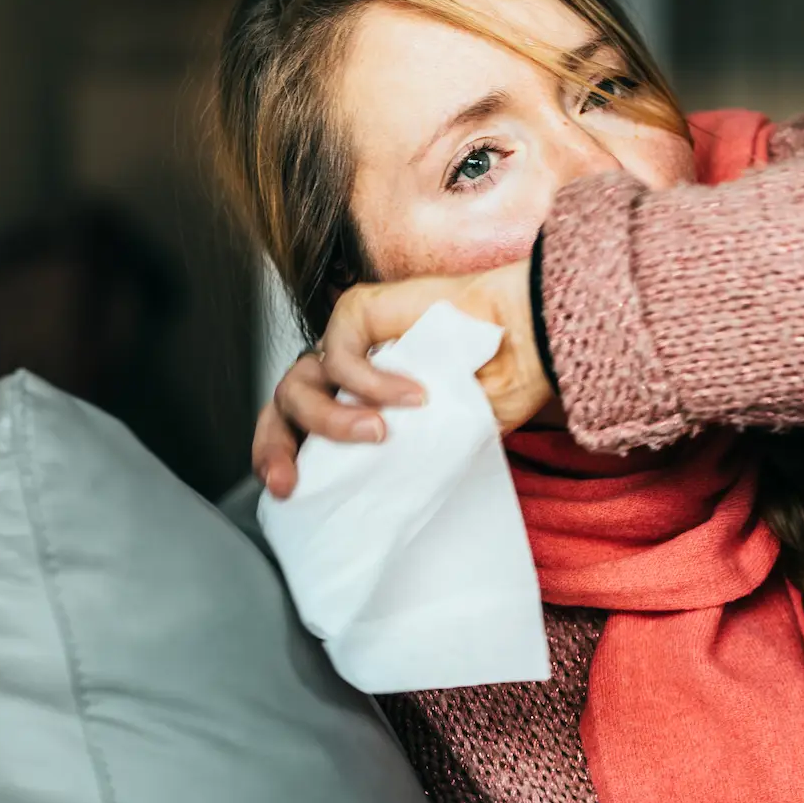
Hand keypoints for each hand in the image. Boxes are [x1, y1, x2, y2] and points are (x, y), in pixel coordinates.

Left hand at [253, 260, 553, 497]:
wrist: (528, 342)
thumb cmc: (496, 386)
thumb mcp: (443, 442)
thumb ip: (401, 457)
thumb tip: (372, 492)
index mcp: (353, 401)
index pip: (297, 429)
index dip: (282, 458)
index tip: (288, 492)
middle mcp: (343, 372)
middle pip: (282, 407)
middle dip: (275, 447)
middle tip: (293, 481)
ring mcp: (347, 341)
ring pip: (300, 382)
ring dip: (331, 419)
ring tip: (378, 433)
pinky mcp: (358, 311)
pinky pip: (339, 354)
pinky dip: (369, 381)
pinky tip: (412, 396)